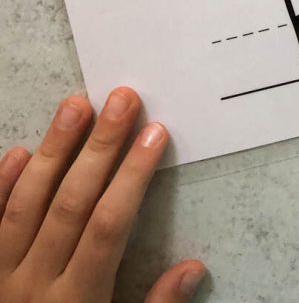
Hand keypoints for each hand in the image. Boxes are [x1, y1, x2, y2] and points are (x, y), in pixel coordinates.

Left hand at [0, 88, 205, 301]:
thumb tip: (193, 269)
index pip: (109, 226)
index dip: (132, 176)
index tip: (155, 132)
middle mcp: (33, 286)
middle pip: (70, 205)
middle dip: (100, 148)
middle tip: (123, 99)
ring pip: (25, 205)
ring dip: (53, 152)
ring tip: (77, 105)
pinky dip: (0, 187)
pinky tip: (19, 151)